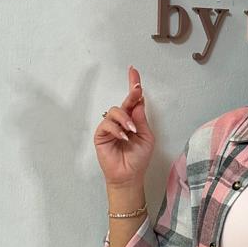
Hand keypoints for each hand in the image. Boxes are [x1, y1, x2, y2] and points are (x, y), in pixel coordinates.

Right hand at [93, 65, 155, 186]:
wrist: (129, 175)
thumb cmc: (138, 158)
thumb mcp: (146, 137)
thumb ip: (141, 119)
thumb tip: (138, 101)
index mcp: (133, 120)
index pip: (133, 100)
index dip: (133, 85)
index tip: (133, 71)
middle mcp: (121, 121)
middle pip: (124, 102)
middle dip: (131, 94)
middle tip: (137, 89)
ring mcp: (110, 127)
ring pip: (115, 111)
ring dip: (125, 119)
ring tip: (132, 131)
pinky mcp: (101, 135)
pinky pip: (107, 125)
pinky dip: (116, 129)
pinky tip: (123, 137)